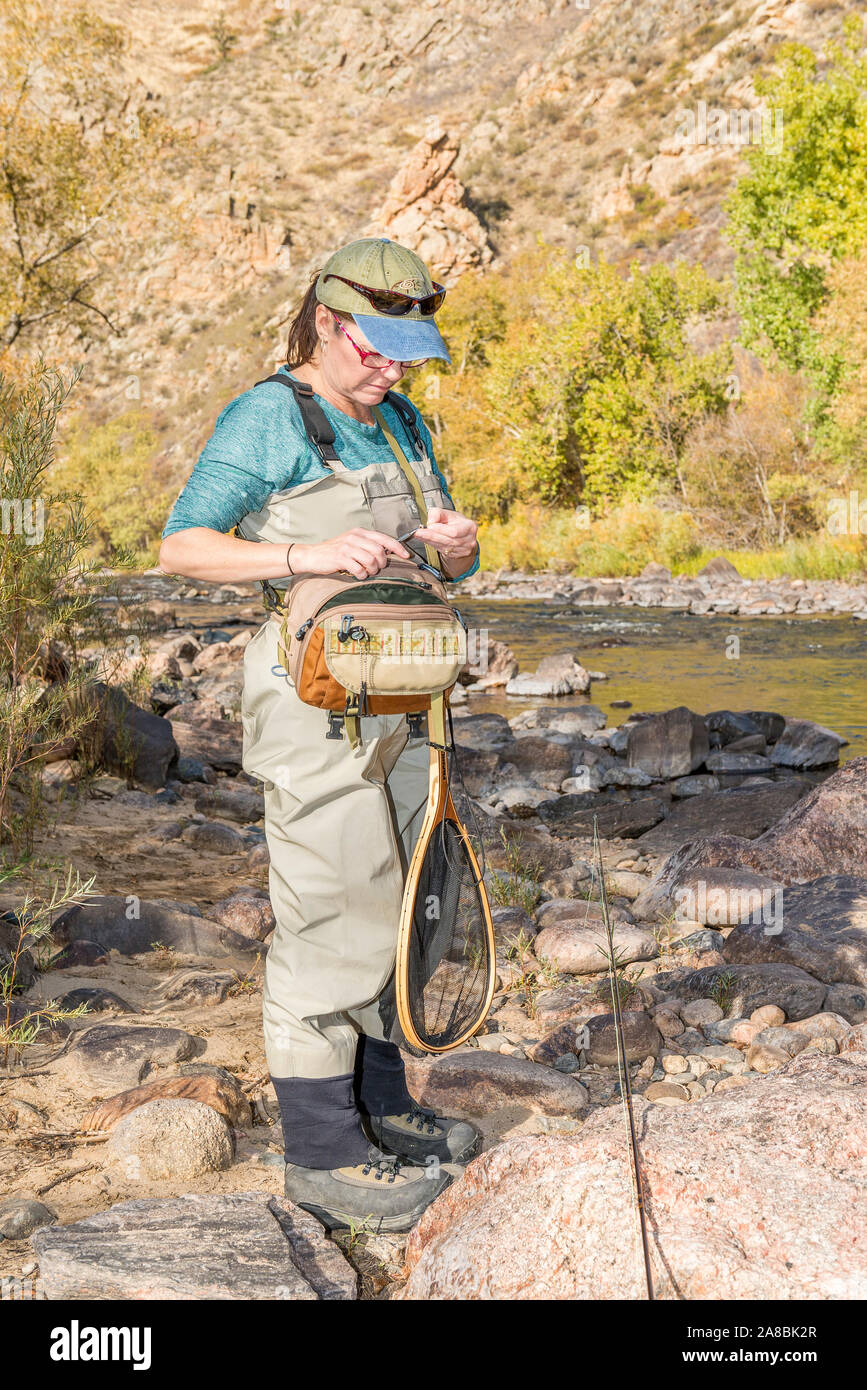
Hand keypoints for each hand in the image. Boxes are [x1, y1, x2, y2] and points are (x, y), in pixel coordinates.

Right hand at [291, 528, 410, 579]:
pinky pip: (359, 569)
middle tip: (376, 568)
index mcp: (360, 532)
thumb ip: (368, 545)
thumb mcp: (352, 543)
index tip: (406, 555)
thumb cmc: (334, 551)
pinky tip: (358, 574)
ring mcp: (347, 547)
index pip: (384, 538)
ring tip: (366, 572)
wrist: (312, 555)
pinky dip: (361, 575)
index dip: (398, 547)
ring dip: (372, 570)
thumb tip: (387, 552)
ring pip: (371, 561)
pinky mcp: (340, 558)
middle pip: (379, 551)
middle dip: (382, 563)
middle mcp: (354, 537)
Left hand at [412, 507, 477, 560]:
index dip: (441, 529)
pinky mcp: (456, 556)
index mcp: (470, 527)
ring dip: (429, 540)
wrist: (462, 535)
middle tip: (418, 532)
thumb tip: (431, 521)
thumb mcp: (448, 513)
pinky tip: (424, 539)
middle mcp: (469, 541)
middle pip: (448, 540)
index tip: (430, 525)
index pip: (454, 531)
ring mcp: (463, 550)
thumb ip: (438, 513)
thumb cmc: (455, 522)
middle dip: (431, 536)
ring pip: (443, 546)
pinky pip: (441, 550)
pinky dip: (431, 544)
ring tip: (418, 535)